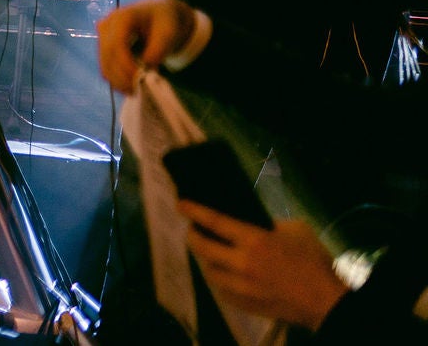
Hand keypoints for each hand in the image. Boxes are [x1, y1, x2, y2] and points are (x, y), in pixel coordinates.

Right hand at [97, 0, 198, 92]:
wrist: (160, 13)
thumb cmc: (166, 21)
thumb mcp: (169, 32)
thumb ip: (158, 49)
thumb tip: (146, 67)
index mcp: (122, 17)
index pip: (116, 43)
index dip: (125, 63)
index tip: (139, 78)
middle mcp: (108, 24)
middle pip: (107, 55)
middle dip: (120, 76)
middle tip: (136, 91)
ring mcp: (103, 35)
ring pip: (104, 62)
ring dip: (117, 79)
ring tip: (134, 91)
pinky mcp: (104, 44)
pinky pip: (105, 64)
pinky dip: (115, 77)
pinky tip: (128, 85)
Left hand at [181, 205, 347, 329]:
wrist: (328, 302)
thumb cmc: (315, 262)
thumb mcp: (296, 230)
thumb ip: (271, 225)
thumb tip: (256, 223)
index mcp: (254, 240)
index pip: (214, 222)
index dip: (194, 211)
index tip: (180, 204)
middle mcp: (242, 263)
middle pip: (203, 248)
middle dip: (192, 236)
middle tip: (192, 230)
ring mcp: (242, 286)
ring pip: (209, 272)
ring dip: (205, 260)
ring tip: (208, 252)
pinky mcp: (246, 304)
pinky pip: (222, 291)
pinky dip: (219, 280)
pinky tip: (223, 275)